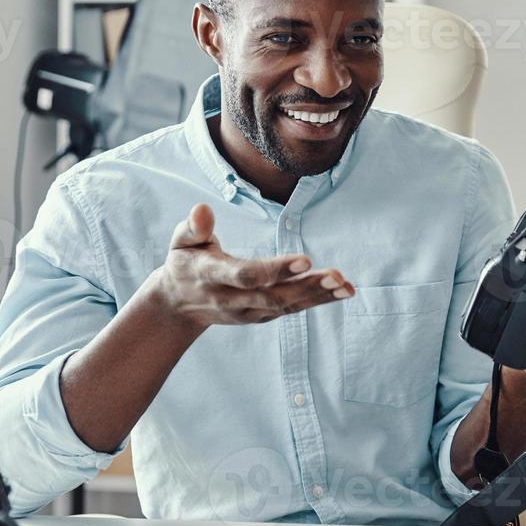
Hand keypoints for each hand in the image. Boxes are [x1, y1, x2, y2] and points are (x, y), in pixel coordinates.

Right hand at [154, 203, 354, 329]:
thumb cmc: (185, 262)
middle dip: (307, 286)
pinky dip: (319, 300)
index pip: (246, 275)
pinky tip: (343, 291)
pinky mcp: (261, 315)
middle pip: (273, 295)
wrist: (179, 305)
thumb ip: (192, 228)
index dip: (275, 270)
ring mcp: (248, 311)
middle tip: (337, 275)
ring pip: (287, 306)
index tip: (304, 259)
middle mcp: (232, 299)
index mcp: (212, 276)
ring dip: (319, 296)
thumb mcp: (180, 242)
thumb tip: (202, 209)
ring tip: (346, 285)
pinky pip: (293, 309)